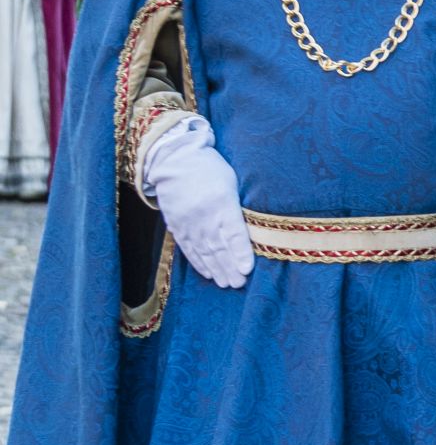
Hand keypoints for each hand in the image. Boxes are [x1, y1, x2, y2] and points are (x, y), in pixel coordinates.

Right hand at [142, 118, 253, 290]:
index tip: (247, 269)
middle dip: (230, 268)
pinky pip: (189, 249)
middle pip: (218, 247)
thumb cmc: (210, 168)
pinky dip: (199, 263)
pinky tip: (209, 273)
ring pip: (204, 252)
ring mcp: (187, 222)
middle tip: (240, 284)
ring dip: (217, 270)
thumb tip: (252, 230)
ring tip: (227, 284)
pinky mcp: (176, 226)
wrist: (174, 160)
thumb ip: (238, 206)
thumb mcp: (231, 181)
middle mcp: (203, 215)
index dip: (240, 253)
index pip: (233, 232)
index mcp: (221, 201)